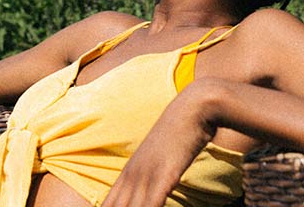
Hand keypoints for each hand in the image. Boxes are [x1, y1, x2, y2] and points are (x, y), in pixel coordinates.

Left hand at [102, 78, 223, 206]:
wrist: (195, 106)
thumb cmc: (181, 130)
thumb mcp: (162, 153)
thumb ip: (155, 171)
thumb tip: (155, 183)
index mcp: (131, 170)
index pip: (109, 203)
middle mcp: (134, 174)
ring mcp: (147, 174)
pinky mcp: (164, 175)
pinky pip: (151, 205)